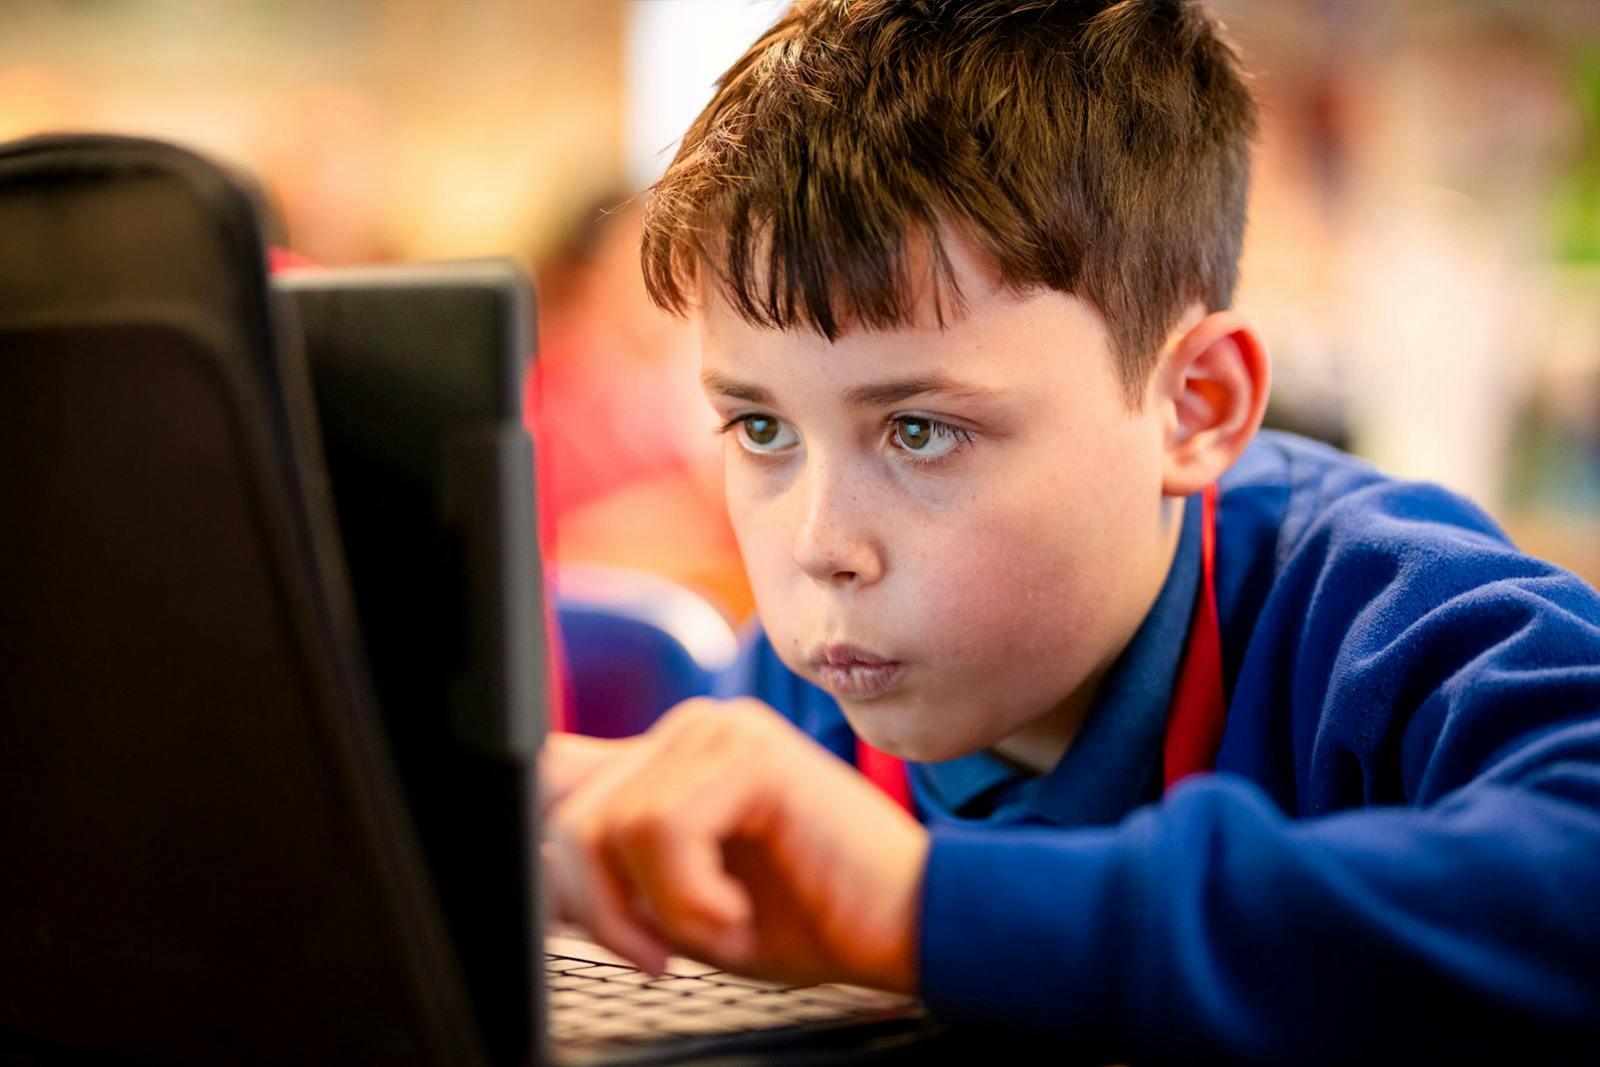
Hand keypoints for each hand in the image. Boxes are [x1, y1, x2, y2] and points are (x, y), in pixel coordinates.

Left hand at [540, 699, 928, 992]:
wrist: (908, 924)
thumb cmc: (810, 917)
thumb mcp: (678, 910)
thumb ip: (610, 883)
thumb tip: (530, 882)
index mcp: (668, 762)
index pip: (553, 773)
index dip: (543, 851)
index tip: (575, 923)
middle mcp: (687, 732)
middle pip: (566, 814)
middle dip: (601, 909)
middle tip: (662, 955)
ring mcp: (719, 733)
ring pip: (611, 827)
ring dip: (664, 911)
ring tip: (726, 926)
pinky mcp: (749, 753)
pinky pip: (662, 833)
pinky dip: (693, 902)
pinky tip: (741, 914)